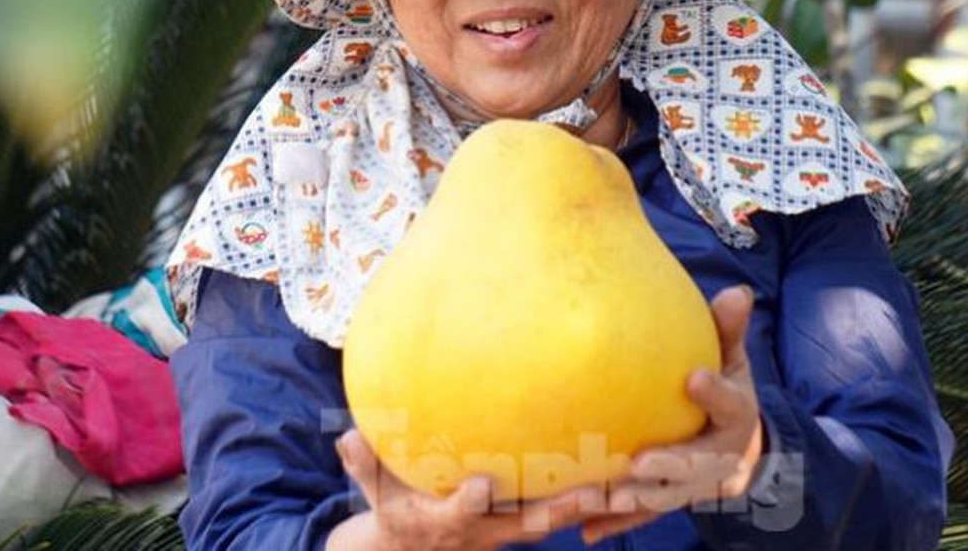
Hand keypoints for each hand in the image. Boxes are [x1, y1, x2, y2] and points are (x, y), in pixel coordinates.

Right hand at [327, 429, 604, 550]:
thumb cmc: (390, 511)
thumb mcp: (370, 491)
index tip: (481, 485)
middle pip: (523, 524)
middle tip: (586, 493)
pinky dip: (585, 504)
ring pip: (549, 522)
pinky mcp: (519, 526)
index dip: (468, 502)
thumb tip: (347, 435)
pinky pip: (555, 515)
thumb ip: (362, 463)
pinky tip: (616, 483)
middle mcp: (480, 531)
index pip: (457, 513)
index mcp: (442, 520)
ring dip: (583, 509)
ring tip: (621, 489)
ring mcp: (503, 531)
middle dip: (554, 511)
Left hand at [580, 285, 764, 544]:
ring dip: (635, 501)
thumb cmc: (725, 388)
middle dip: (668, 466)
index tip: (693, 377)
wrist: (737, 446)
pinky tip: (585, 531)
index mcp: (736, 416)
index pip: (729, 404)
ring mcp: (692, 486)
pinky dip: (614, 525)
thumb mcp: (732, 358)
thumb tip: (738, 292)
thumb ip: (728, 329)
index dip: (714, 393)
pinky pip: (640, 516)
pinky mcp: (666, 501)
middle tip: (640, 462)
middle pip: (695, 466)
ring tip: (607, 499)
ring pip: (663, 497)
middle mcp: (716, 457)